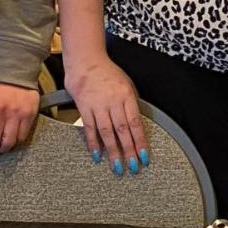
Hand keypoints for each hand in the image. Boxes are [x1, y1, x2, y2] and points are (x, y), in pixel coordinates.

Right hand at [63, 55, 146, 174]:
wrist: (85, 61)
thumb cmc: (107, 73)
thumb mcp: (126, 84)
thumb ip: (130, 104)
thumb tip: (136, 124)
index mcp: (127, 96)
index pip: (136, 123)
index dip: (140, 141)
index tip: (144, 156)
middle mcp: (113, 101)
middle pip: (122, 130)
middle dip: (129, 150)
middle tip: (133, 167)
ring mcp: (98, 105)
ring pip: (107, 132)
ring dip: (113, 151)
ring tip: (116, 166)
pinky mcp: (84, 107)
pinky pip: (89, 127)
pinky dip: (93, 142)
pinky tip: (97, 155)